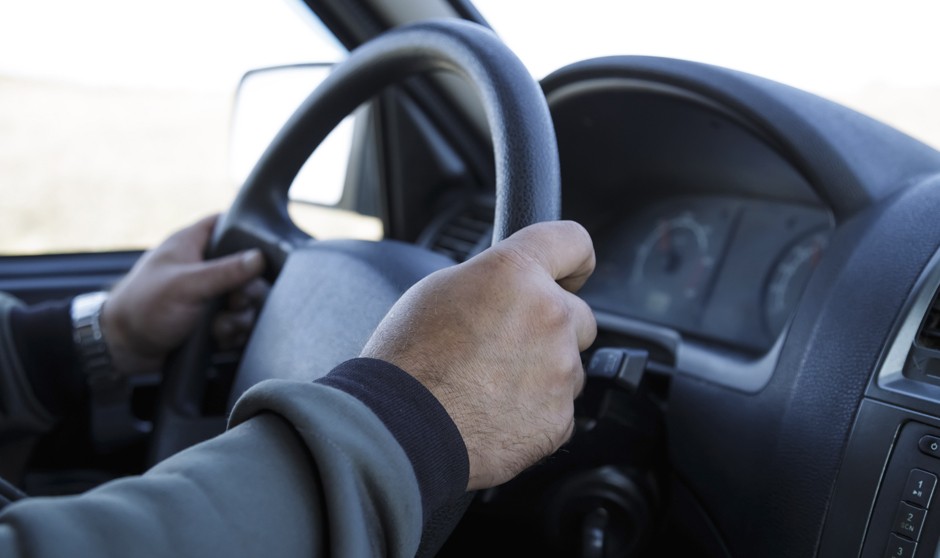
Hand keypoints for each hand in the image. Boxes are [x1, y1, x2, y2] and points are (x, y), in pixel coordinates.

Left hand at [100, 214, 266, 375]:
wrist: (124, 348)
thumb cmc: (143, 306)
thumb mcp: (186, 285)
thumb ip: (225, 271)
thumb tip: (259, 258)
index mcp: (193, 244)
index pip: (228, 224)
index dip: (249, 233)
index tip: (262, 252)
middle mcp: (204, 267)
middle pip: (248, 270)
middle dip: (249, 291)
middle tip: (237, 302)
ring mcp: (209, 294)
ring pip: (246, 300)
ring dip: (241, 316)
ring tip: (224, 326)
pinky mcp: (212, 319)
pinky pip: (238, 322)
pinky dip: (234, 332)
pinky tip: (221, 338)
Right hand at [361, 220, 596, 490]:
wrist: (400, 431)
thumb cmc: (407, 360)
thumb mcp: (439, 290)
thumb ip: (494, 281)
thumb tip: (512, 289)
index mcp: (516, 273)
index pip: (573, 241)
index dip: (572, 259)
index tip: (570, 272)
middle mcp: (549, 315)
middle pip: (577, 313)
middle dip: (550, 326)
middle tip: (504, 345)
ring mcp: (560, 370)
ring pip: (568, 364)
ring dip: (543, 370)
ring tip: (489, 385)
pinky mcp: (560, 418)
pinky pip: (558, 407)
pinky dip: (535, 411)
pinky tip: (494, 412)